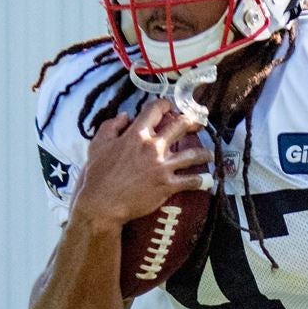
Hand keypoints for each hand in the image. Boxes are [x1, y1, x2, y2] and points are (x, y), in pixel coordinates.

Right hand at [70, 99, 212, 226]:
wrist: (102, 204)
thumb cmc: (98, 175)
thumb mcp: (98, 144)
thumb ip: (111, 126)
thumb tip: (125, 116)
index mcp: (137, 134)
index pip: (155, 110)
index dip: (165, 105)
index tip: (170, 107)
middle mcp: (153, 147)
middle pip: (181, 126)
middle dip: (192, 122)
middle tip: (198, 124)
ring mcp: (163, 166)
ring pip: (193, 154)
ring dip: (204, 153)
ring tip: (209, 153)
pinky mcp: (168, 185)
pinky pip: (191, 181)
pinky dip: (201, 180)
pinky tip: (207, 179)